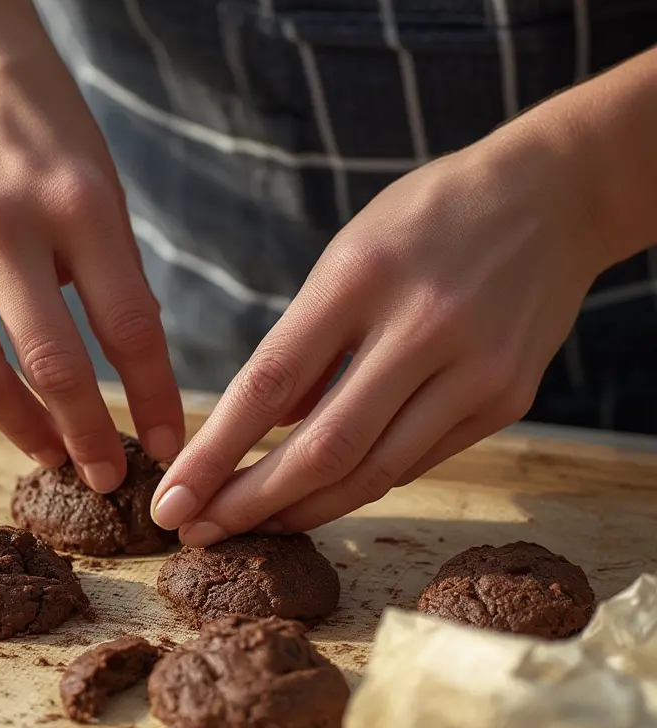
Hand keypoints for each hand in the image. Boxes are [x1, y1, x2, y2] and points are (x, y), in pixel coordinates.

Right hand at [0, 0, 182, 489]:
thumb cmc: (38, 122)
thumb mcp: (98, 181)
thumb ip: (112, 274)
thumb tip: (132, 373)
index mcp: (75, 201)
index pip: (129, 329)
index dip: (157, 400)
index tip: (175, 446)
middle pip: (54, 370)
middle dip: (91, 439)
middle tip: (109, 477)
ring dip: (26, 433)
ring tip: (55, 455)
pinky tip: (4, 401)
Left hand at [151, 119, 605, 543]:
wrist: (555, 196)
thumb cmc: (428, 218)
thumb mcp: (348, 252)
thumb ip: (307, 342)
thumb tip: (270, 427)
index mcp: (363, 277)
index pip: (269, 384)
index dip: (215, 453)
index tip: (172, 497)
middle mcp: (423, 327)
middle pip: (322, 447)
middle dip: (250, 502)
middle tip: (199, 532)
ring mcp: (475, 370)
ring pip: (373, 472)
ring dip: (303, 509)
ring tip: (251, 524)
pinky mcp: (508, 401)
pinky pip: (416, 462)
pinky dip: (360, 483)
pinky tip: (319, 495)